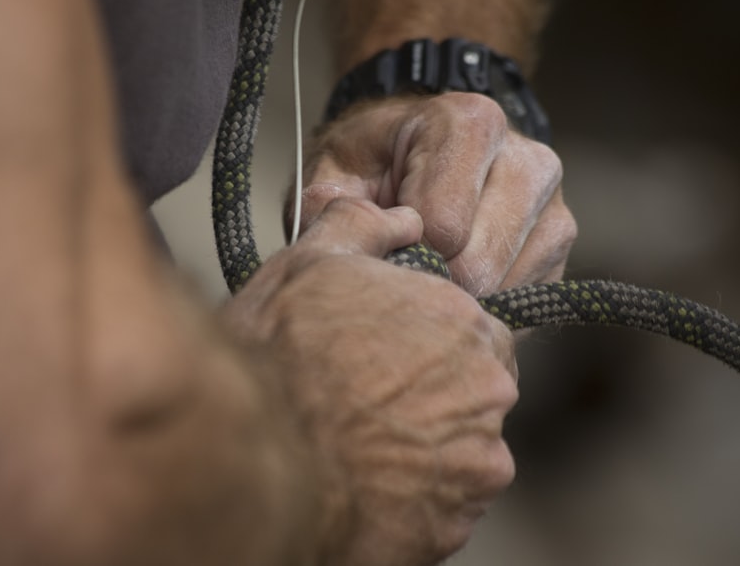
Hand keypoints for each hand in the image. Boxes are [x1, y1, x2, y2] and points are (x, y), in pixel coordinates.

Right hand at [224, 198, 517, 565]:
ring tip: (360, 443)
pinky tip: (364, 481)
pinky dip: (414, 496)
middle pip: (472, 389)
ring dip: (424, 446)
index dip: (425, 341)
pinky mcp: (455, 524)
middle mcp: (487, 390)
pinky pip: (444, 504)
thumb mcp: (309, 264)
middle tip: (368, 400)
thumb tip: (400, 217)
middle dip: (431, 393)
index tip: (386, 355)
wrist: (253, 462)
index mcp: (461, 320)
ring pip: (461, 449)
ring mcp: (476, 461)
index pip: (469, 329)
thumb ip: (364, 226)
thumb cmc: (280, 359)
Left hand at [295, 93, 576, 295]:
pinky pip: (525, 300)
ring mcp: (552, 201)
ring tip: (427, 269)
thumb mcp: (334, 170)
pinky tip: (454, 279)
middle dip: (430, 280)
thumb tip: (344, 243)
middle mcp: (527, 157)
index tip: (380, 248)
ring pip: (505, 288)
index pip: (443, 227)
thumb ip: (329, 208)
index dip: (401, 255)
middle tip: (399, 269)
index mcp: (469, 124)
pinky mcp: (559, 240)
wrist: (419, 151)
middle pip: (478, 265)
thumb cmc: (374, 162)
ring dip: (457, 294)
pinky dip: (484, 303)